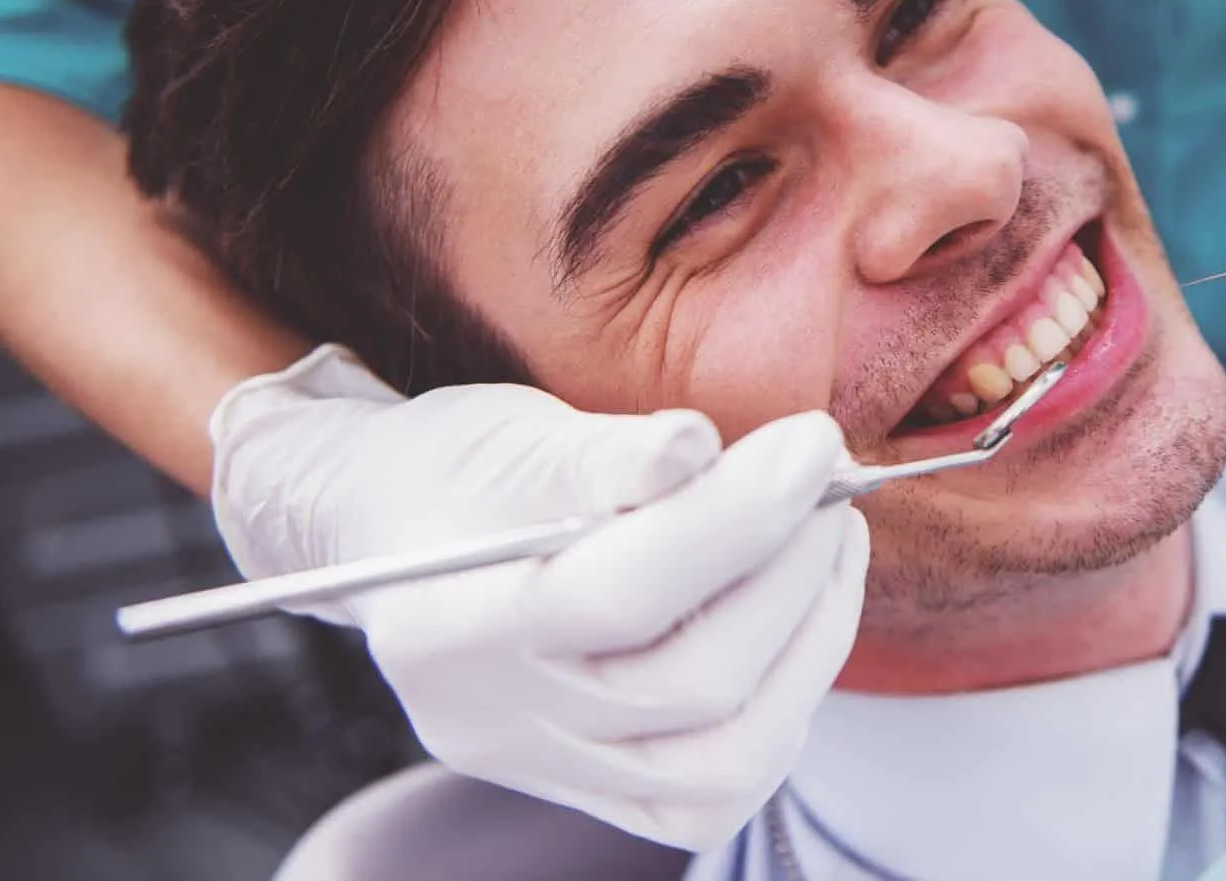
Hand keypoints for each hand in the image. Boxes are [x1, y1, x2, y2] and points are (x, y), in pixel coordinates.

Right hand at [210, 345, 867, 849]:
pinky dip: (784, 704)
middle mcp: (493, 722)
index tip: (814, 442)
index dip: (739, 518)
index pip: (621, 593)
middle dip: (794, 572)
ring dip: (811, 642)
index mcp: (452, 623)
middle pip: (691, 685)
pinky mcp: (596, 789)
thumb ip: (609, 454)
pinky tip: (796, 617)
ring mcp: (547, 769)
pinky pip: (716, 790)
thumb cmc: (458, 468)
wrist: (397, 527)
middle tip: (828, 481)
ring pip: (724, 761)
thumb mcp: (512, 433)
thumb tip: (700, 448)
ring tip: (828, 544)